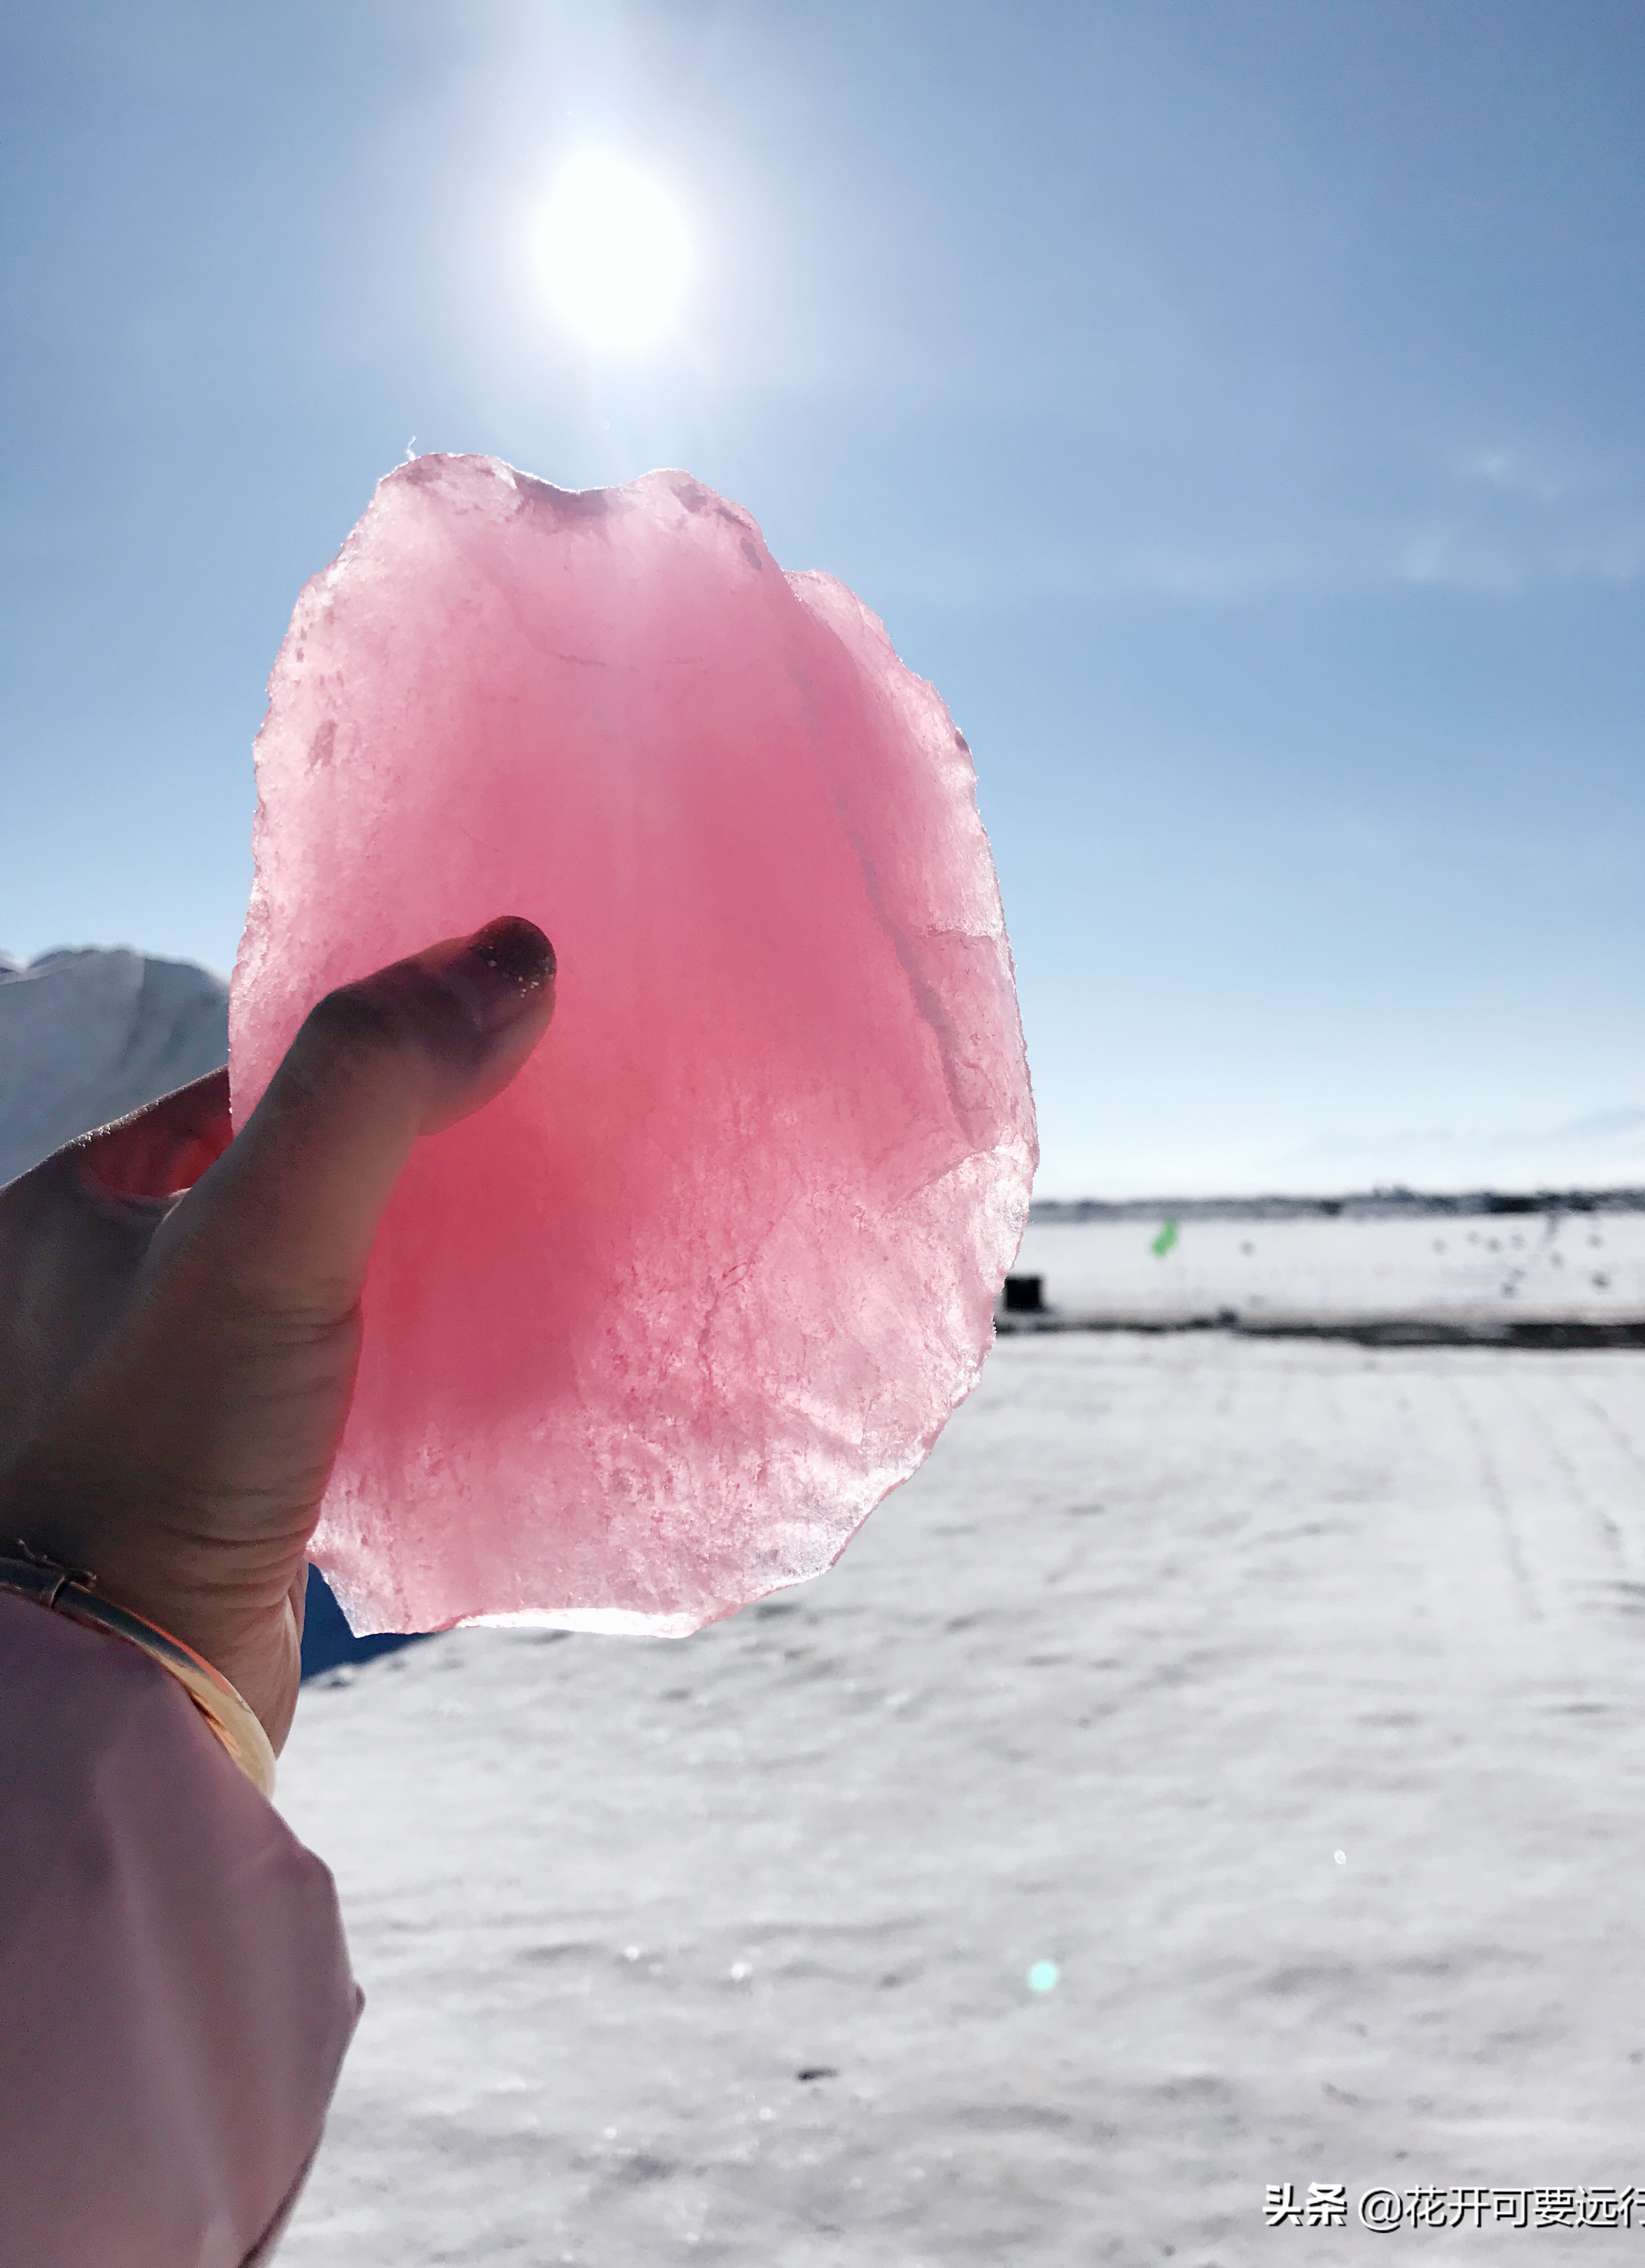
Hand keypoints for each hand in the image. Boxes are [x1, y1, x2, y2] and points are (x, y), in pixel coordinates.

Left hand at [0, 918, 554, 1752]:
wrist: (129, 1707)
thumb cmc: (155, 1458)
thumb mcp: (259, 1242)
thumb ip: (371, 1090)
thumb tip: (514, 954)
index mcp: (62, 1204)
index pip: (243, 1084)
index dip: (366, 1055)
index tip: (485, 1043)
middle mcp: (95, 1286)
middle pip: (289, 1174)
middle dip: (408, 1154)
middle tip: (531, 1133)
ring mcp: (160, 1384)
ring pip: (320, 1274)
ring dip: (415, 1254)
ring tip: (532, 1231)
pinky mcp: (225, 1472)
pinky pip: (335, 1366)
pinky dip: (407, 1345)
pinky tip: (484, 1345)